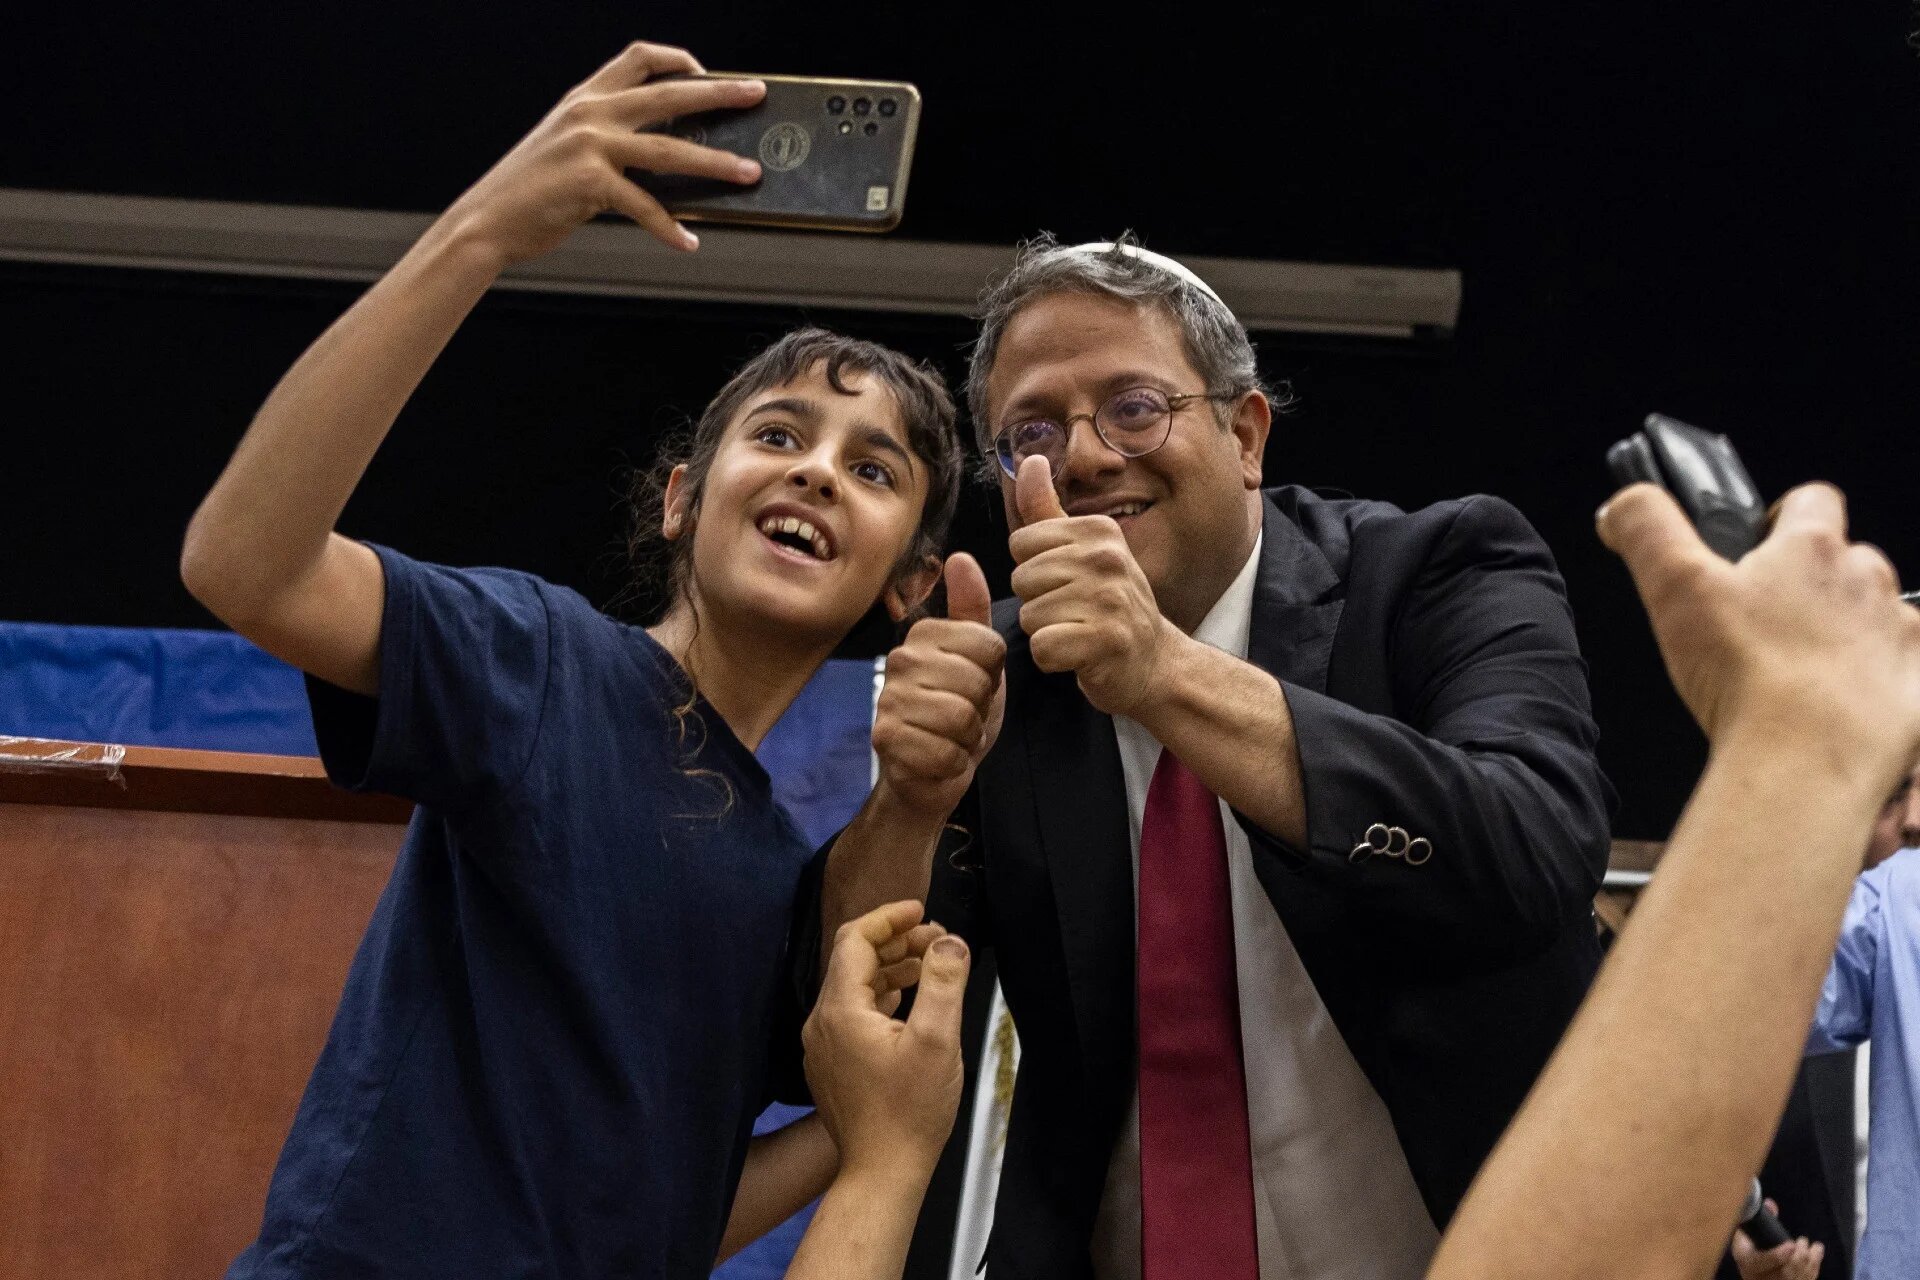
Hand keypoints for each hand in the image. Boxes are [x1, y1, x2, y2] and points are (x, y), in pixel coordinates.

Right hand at [440, 42, 765, 260]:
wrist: (487, 220)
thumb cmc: (529, 190)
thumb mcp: (565, 146)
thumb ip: (607, 138)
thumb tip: (664, 154)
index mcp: (585, 98)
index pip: (639, 58)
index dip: (680, 60)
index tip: (709, 73)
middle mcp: (589, 113)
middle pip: (669, 93)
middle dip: (719, 92)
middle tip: (755, 95)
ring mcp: (590, 146)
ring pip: (670, 149)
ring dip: (715, 163)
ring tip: (748, 172)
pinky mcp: (590, 183)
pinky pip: (645, 206)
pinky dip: (670, 228)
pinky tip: (688, 241)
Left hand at [802, 902, 971, 1176]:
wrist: (882, 1172)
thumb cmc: (910, 1110)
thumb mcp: (937, 1040)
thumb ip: (943, 981)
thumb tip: (949, 940)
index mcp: (841, 1009)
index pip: (855, 939)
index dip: (889, 917)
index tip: (922, 910)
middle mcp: (822, 1023)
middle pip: (853, 961)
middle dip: (895, 942)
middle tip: (937, 939)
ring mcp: (823, 1046)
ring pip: (853, 988)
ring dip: (890, 969)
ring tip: (930, 965)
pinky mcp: (832, 1065)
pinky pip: (852, 1013)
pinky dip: (880, 996)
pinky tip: (907, 1001)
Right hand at [871, 553, 1006, 817]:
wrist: (928, 775)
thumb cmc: (955, 714)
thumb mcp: (976, 660)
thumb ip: (972, 610)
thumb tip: (961, 558)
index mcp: (924, 635)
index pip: (989, 646)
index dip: (992, 676)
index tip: (974, 687)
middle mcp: (900, 659)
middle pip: (976, 681)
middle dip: (980, 708)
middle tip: (962, 716)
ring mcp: (888, 698)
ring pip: (962, 717)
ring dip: (967, 737)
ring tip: (951, 736)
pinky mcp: (885, 738)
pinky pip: (946, 751)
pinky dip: (952, 763)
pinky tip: (938, 758)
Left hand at [1008, 455, 1170, 716]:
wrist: (1153, 662)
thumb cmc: (1108, 605)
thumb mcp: (1082, 550)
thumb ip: (1047, 508)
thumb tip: (1030, 459)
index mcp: (1098, 530)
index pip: (1021, 543)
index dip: (1035, 569)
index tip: (1067, 582)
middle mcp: (1107, 558)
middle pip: (1022, 579)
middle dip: (1038, 602)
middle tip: (1075, 611)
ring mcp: (1110, 599)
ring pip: (1029, 616)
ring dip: (1046, 632)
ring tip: (1079, 631)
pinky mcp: (1106, 641)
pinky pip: (1043, 647)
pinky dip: (1053, 660)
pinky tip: (1079, 655)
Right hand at [1599, 482, 1919, 783]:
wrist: (1808, 759)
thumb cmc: (1747, 675)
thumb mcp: (1672, 587)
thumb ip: (1647, 529)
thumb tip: (1624, 505)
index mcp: (1811, 550)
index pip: (1811, 500)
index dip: (1782, 518)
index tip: (1758, 550)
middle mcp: (1867, 582)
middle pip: (1847, 562)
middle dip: (1812, 586)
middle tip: (1766, 627)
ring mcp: (1900, 635)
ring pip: (1877, 618)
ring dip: (1847, 635)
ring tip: (1800, 675)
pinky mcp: (1917, 686)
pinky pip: (1905, 672)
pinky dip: (1880, 684)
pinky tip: (1841, 707)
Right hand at [1731, 1204, 1824, 1279]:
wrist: (1755, 1275)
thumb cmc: (1749, 1252)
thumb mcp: (1745, 1236)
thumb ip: (1758, 1222)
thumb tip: (1771, 1204)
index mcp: (1749, 1264)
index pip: (1763, 1261)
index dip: (1778, 1255)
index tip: (1790, 1245)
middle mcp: (1764, 1279)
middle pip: (1786, 1271)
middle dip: (1799, 1255)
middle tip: (1802, 1240)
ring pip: (1800, 1276)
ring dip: (1811, 1259)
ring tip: (1813, 1246)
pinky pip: (1808, 1279)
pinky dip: (1815, 1265)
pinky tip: (1816, 1252)